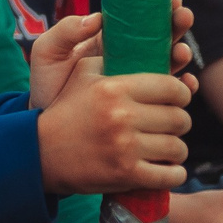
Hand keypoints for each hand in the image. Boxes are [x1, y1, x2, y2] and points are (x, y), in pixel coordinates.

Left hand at [28, 0, 196, 111]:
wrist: (49, 124)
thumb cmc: (48, 83)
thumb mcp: (49, 52)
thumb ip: (65, 32)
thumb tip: (96, 19)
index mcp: (108, 39)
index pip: (137, 18)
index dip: (156, 7)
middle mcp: (129, 56)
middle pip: (160, 37)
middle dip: (176, 24)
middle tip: (183, 16)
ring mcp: (138, 79)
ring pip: (169, 62)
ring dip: (181, 54)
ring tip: (182, 51)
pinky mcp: (144, 101)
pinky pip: (169, 93)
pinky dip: (184, 86)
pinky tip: (188, 82)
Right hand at [36, 61, 190, 197]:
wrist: (40, 151)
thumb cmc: (66, 109)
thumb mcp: (81, 74)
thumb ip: (113, 58)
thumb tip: (146, 47)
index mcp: (113, 88)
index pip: (172, 87)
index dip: (182, 93)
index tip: (177, 99)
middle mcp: (121, 116)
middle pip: (179, 119)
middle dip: (180, 122)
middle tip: (171, 125)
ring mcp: (125, 147)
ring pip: (177, 148)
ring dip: (176, 149)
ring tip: (166, 146)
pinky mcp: (126, 174)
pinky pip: (170, 175)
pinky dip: (174, 174)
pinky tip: (167, 168)